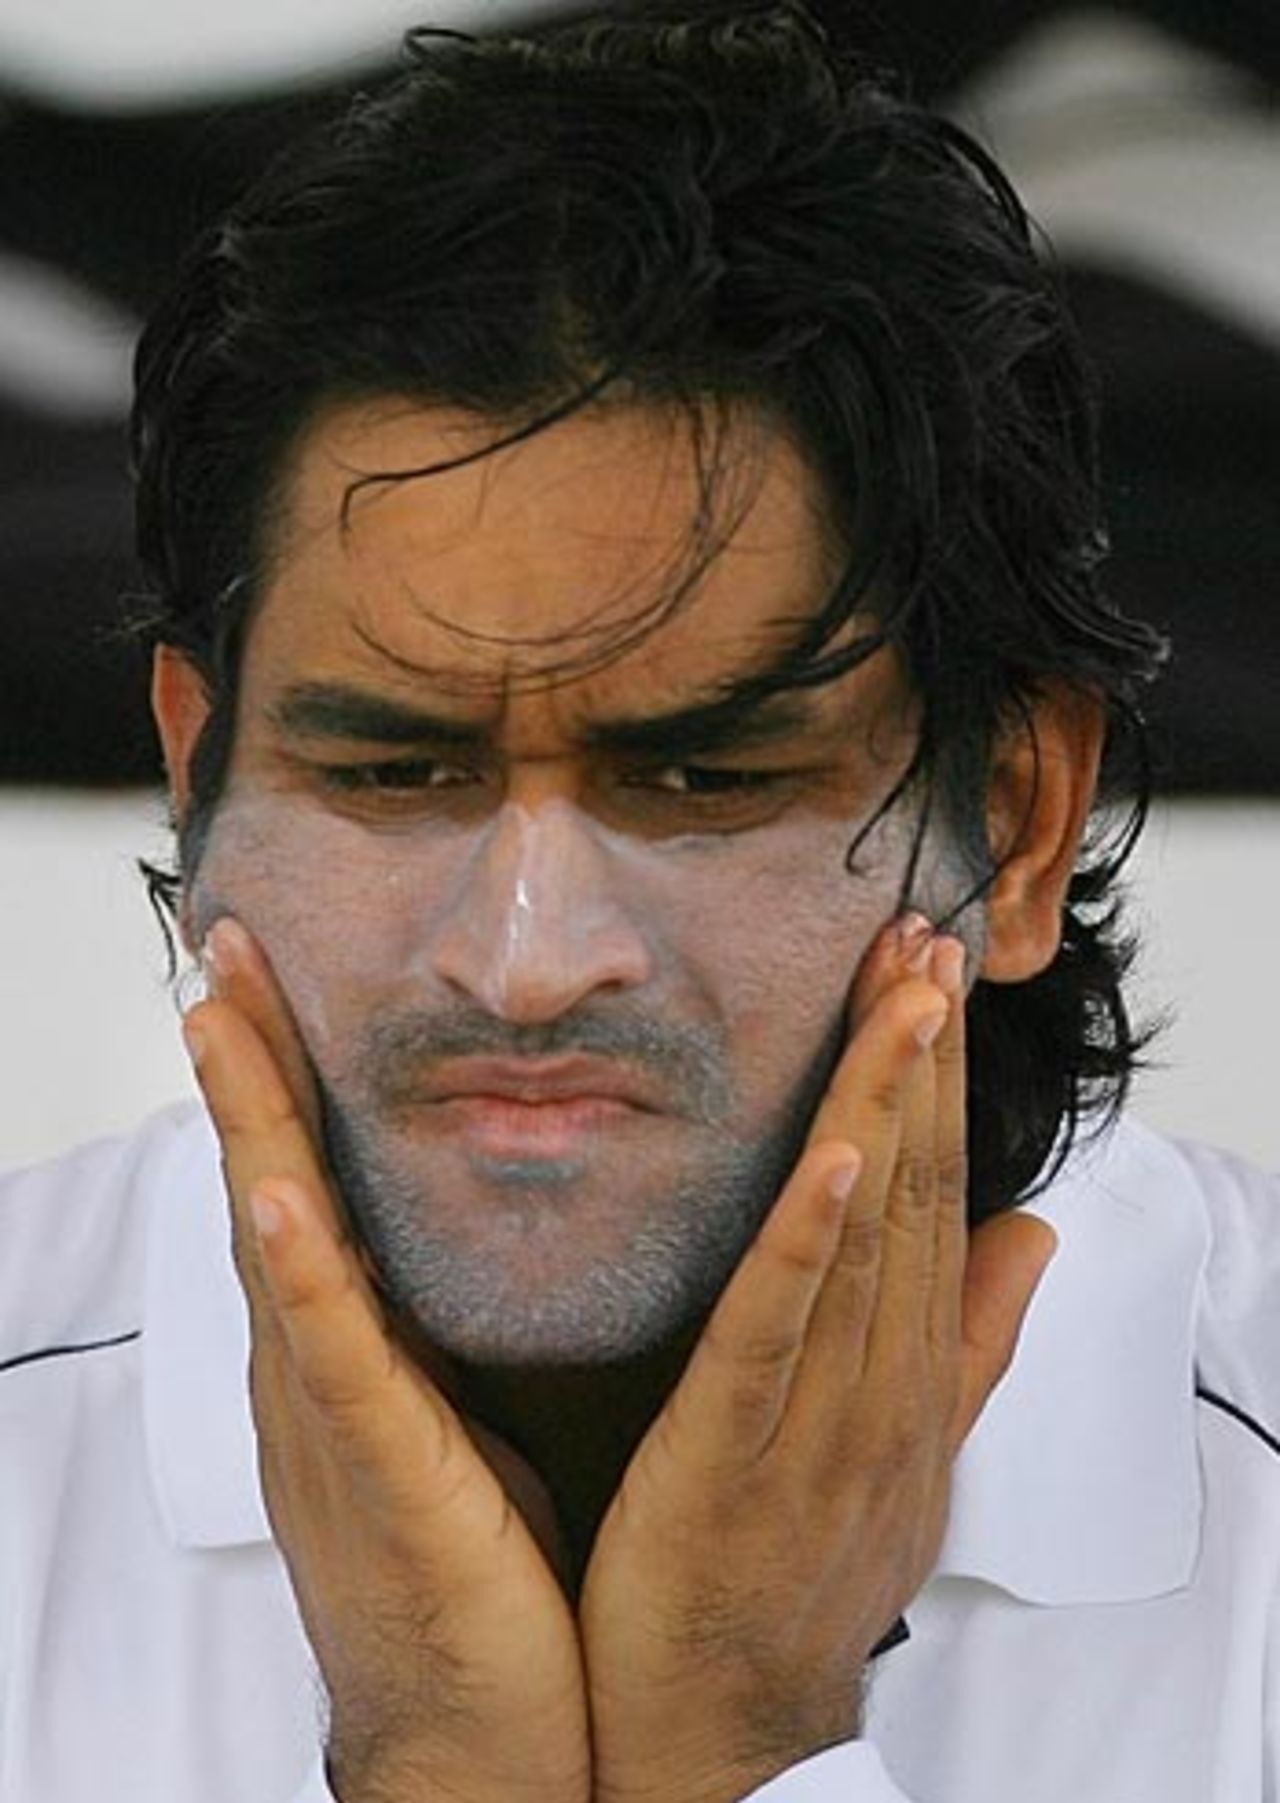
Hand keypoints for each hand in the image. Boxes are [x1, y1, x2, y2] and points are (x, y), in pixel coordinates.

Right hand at [182, 920, 590, 1802]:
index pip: (304, 1183)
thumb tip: (460, 1230)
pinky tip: (275, 1195)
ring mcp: (330, 1417)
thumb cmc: (472, 1575)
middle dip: (245, 1067)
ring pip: (276, 1244)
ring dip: (248, 1128)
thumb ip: (438, 1323)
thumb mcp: (455, 1415)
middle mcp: (318, 1369)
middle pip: (269, 1186)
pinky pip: (332, 1359)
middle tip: (223, 953)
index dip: (279, 1078)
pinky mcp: (376, 1473)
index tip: (267, 977)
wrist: (477, 1736)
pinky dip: (298, 1273)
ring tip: (220, 1019)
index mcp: (349, 1351)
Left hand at [579, 917, 1056, 1802]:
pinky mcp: (733, 1447)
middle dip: (923, 1057)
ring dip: (885, 1106)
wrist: (735, 1727)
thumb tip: (1030, 1235)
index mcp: (908, 1372)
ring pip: (865, 1238)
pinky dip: (810, 1236)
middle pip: (913, 1190)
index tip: (940, 975)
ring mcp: (818, 1415)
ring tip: (903, 994)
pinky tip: (833, 1150)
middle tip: (928, 934)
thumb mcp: (910, 1452)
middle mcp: (882, 1380)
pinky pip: (776, 1328)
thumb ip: (969, 1341)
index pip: (935, 1194)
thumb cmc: (807, 1578)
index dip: (941, 1080)